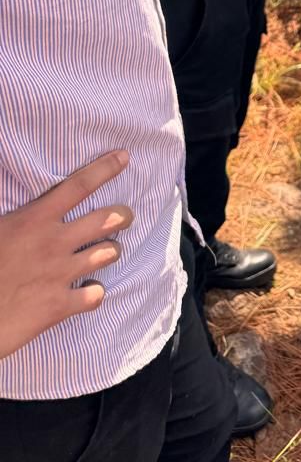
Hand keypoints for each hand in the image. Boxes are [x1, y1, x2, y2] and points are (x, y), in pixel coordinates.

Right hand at [0, 151, 133, 358]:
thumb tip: (11, 193)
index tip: (124, 157)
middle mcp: (55, 243)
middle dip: (123, 215)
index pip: (79, 186)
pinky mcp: (58, 307)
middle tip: (126, 216)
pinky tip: (89, 290)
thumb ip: (12, 212)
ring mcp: (60, 275)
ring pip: (107, 254)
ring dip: (111, 251)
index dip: (105, 169)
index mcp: (35, 219)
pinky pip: (94, 296)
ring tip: (108, 251)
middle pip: (106, 220)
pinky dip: (95, 292)